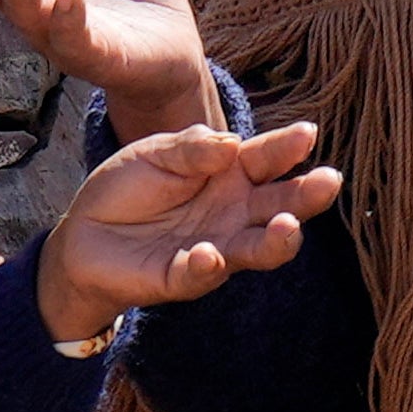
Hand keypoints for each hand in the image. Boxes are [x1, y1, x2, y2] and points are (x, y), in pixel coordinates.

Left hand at [33, 122, 341, 346]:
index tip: (307, 134)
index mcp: (232, 175)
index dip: (288, 146)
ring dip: (278, 240)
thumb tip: (231, 143)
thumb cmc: (128, 188)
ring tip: (287, 227)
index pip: (267, 159)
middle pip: (281, 205)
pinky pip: (202, 275)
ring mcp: (215, 247)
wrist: (83, 235)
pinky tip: (208, 253)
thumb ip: (191, 148)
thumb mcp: (154, 153)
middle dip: (308, 195)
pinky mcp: (184, 277)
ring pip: (258, 248)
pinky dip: (207, 267)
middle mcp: (235, 213)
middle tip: (328, 181)